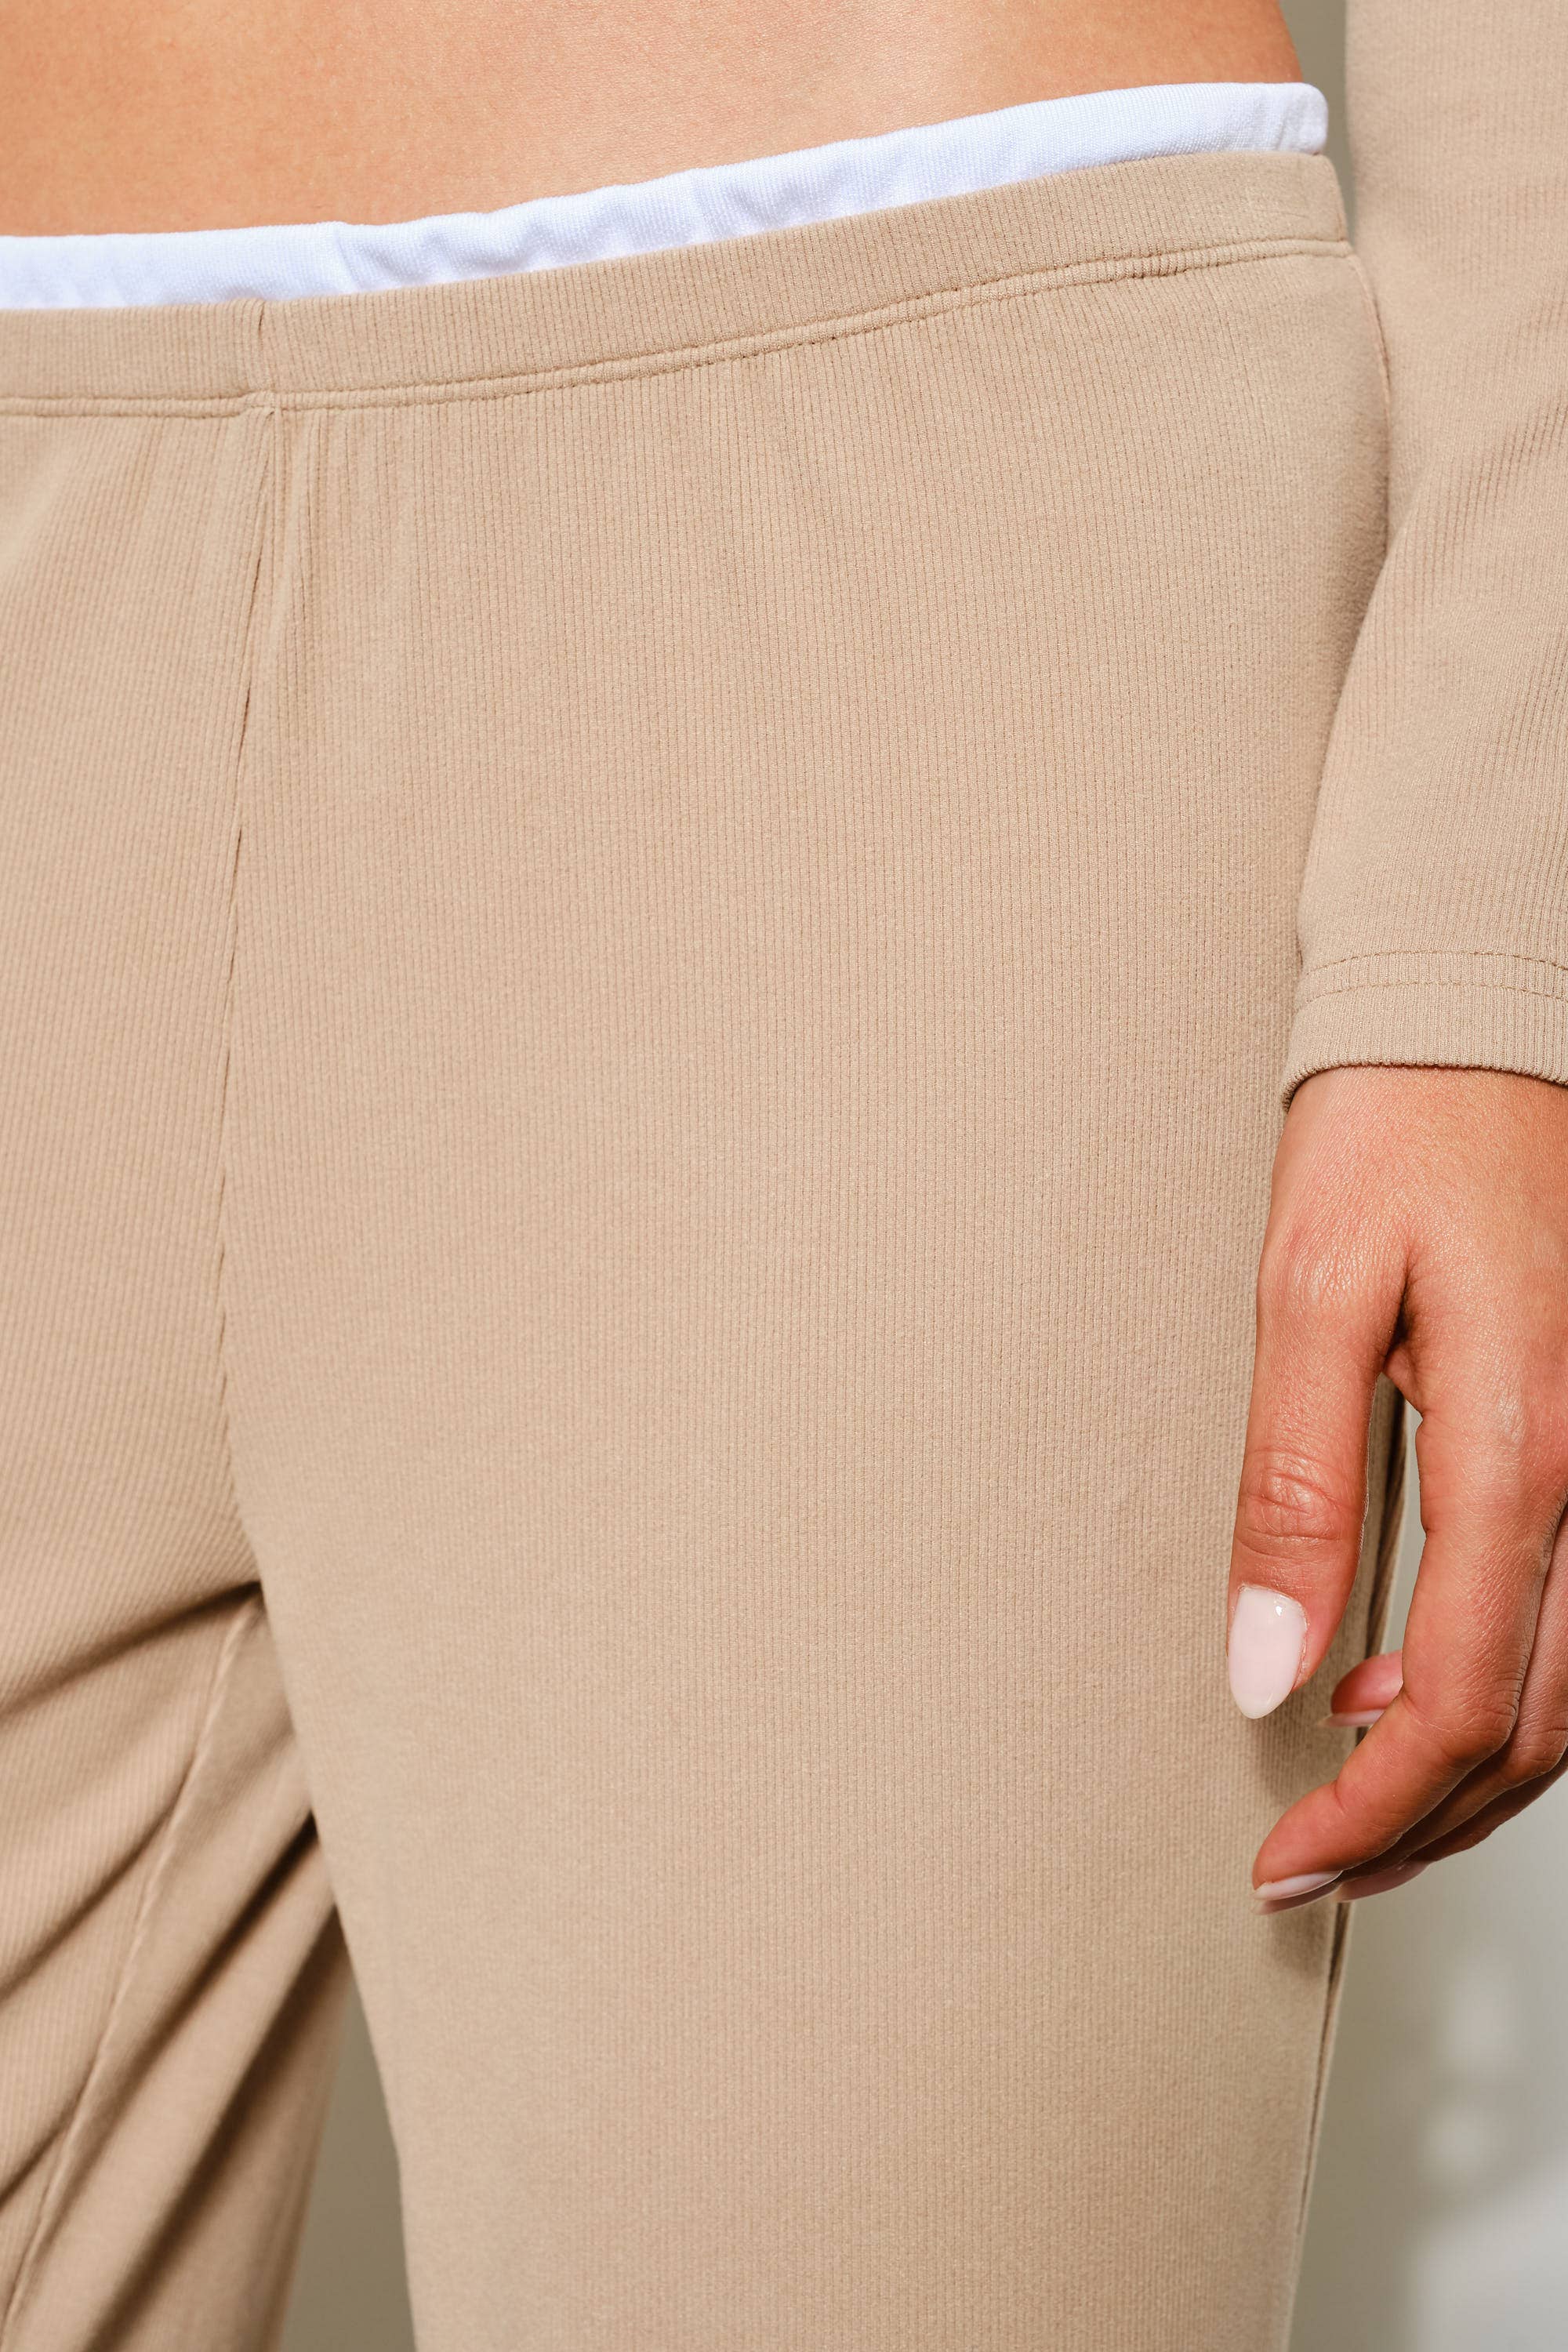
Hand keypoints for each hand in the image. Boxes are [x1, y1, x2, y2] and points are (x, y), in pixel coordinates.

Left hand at [1226, 1065, 1567, 1912]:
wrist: (1483, 1025)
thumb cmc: (1395, 1134)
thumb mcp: (1308, 1293)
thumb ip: (1293, 1489)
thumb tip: (1268, 1669)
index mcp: (1529, 1441)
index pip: (1467, 1699)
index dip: (1377, 1811)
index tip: (1286, 1866)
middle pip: (1543, 1723)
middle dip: (1426, 1823)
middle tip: (1311, 1872)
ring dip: (1474, 1771)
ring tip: (1356, 1802)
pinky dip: (1513, 1687)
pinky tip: (1416, 1684)